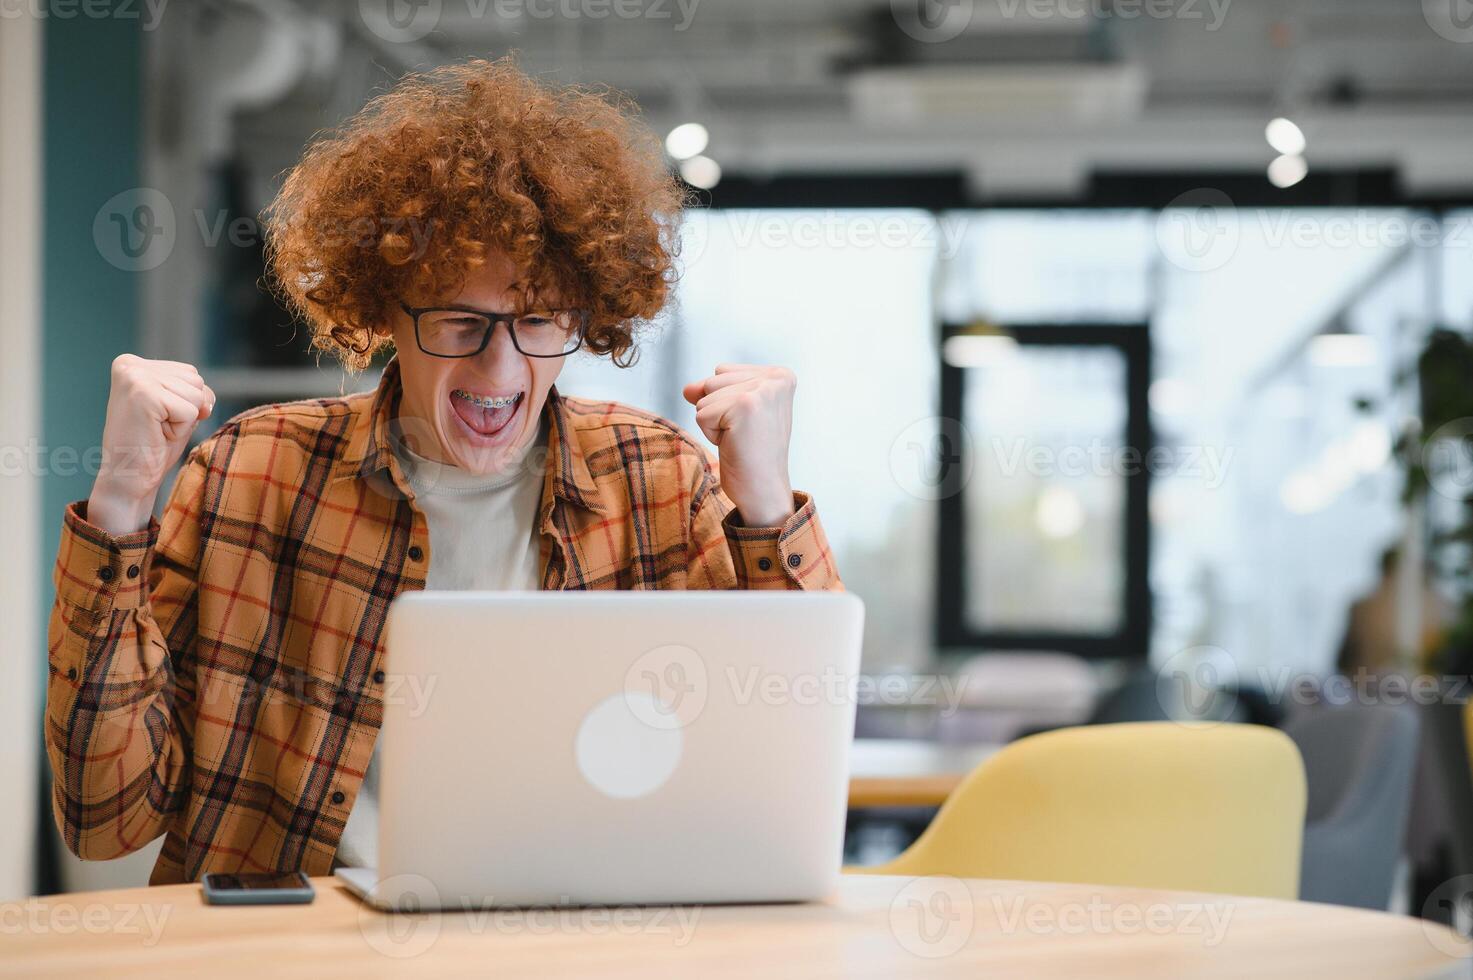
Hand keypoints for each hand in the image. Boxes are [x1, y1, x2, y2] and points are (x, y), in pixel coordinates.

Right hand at [87, 354, 214, 534]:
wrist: (127, 479)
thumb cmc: (153, 446)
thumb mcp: (177, 409)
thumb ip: (194, 392)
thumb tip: (205, 400)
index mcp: (132, 364)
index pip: (191, 374)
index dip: (186, 403)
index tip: (156, 419)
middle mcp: (130, 365)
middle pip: (196, 381)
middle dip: (186, 410)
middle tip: (156, 427)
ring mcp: (134, 377)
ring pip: (197, 394)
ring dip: (184, 420)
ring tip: (155, 430)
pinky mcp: (144, 394)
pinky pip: (191, 410)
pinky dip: (181, 429)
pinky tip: (156, 435)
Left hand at [682, 364, 795, 527]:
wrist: (764, 490)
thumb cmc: (753, 454)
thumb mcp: (734, 412)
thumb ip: (712, 392)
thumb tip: (688, 388)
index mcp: (780, 376)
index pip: (723, 371)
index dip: (726, 402)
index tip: (750, 423)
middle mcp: (776, 379)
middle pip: (712, 380)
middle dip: (719, 410)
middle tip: (745, 434)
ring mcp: (761, 391)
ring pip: (705, 396)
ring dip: (715, 423)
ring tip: (740, 438)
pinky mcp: (744, 405)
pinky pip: (702, 413)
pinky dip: (711, 434)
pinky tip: (735, 444)